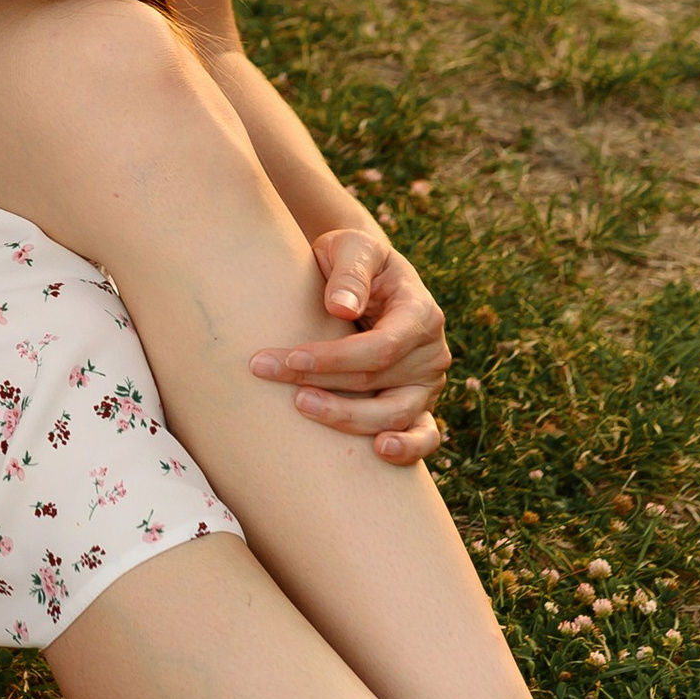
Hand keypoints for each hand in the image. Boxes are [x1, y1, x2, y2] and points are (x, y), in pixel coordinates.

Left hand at [250, 228, 449, 464]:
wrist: (365, 276)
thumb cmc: (354, 260)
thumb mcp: (352, 247)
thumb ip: (349, 271)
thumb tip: (340, 306)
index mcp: (420, 312)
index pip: (379, 347)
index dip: (334, 358)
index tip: (289, 359)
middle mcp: (431, 351)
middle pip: (377, 381)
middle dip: (320, 382)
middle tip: (268, 374)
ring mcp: (427, 383)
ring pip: (394, 415)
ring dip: (347, 418)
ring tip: (302, 407)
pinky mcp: (420, 404)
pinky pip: (424, 435)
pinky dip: (407, 448)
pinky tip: (378, 451)